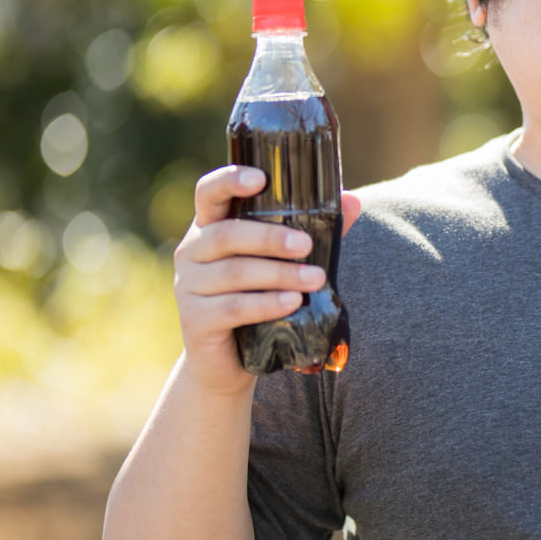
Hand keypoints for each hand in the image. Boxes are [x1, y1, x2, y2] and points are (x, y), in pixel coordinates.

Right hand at [172, 166, 362, 392]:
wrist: (229, 360)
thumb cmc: (258, 298)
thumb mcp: (282, 261)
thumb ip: (313, 230)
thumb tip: (351, 200)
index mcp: (210, 227)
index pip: (209, 193)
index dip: (230, 181)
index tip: (261, 179)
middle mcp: (192, 252)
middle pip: (226, 235)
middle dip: (270, 237)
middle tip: (307, 244)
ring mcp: (189, 287)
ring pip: (235, 273)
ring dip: (279, 274)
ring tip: (316, 278)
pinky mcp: (195, 320)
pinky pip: (233, 308)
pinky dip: (266, 304)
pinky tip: (292, 303)